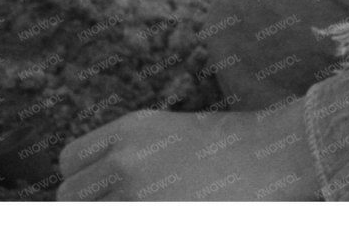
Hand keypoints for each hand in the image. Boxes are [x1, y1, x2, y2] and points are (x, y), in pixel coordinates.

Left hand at [58, 105, 319, 200]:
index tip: (100, 195)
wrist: (279, 154)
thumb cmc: (234, 147)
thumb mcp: (172, 134)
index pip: (69, 163)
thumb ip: (131, 155)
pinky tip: (164, 212)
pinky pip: (121, 223)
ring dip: (108, 216)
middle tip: (120, 209)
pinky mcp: (156, 217)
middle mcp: (126, 160)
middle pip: (69, 198)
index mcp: (130, 131)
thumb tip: (100, 186)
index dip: (80, 184)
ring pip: (89, 217)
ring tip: (147, 209)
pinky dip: (134, 219)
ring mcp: (140, 195)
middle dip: (86, 209)